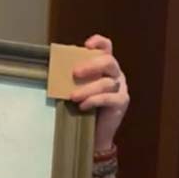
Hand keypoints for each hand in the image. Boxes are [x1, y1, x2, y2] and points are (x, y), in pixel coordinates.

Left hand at [68, 34, 129, 150]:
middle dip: (91, 65)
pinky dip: (94, 100)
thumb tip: (57, 68)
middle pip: (109, 62)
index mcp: (105, 67)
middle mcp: (116, 74)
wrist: (94, 134)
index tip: (87, 45)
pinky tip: (83, 106)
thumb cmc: (83, 108)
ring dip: (88, 88)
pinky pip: (109, 98)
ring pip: (107, 82)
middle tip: (75, 73)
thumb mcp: (78, 88)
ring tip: (73, 96)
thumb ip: (74, 77)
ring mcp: (121, 88)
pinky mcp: (122, 102)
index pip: (107, 48)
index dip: (99, 42)